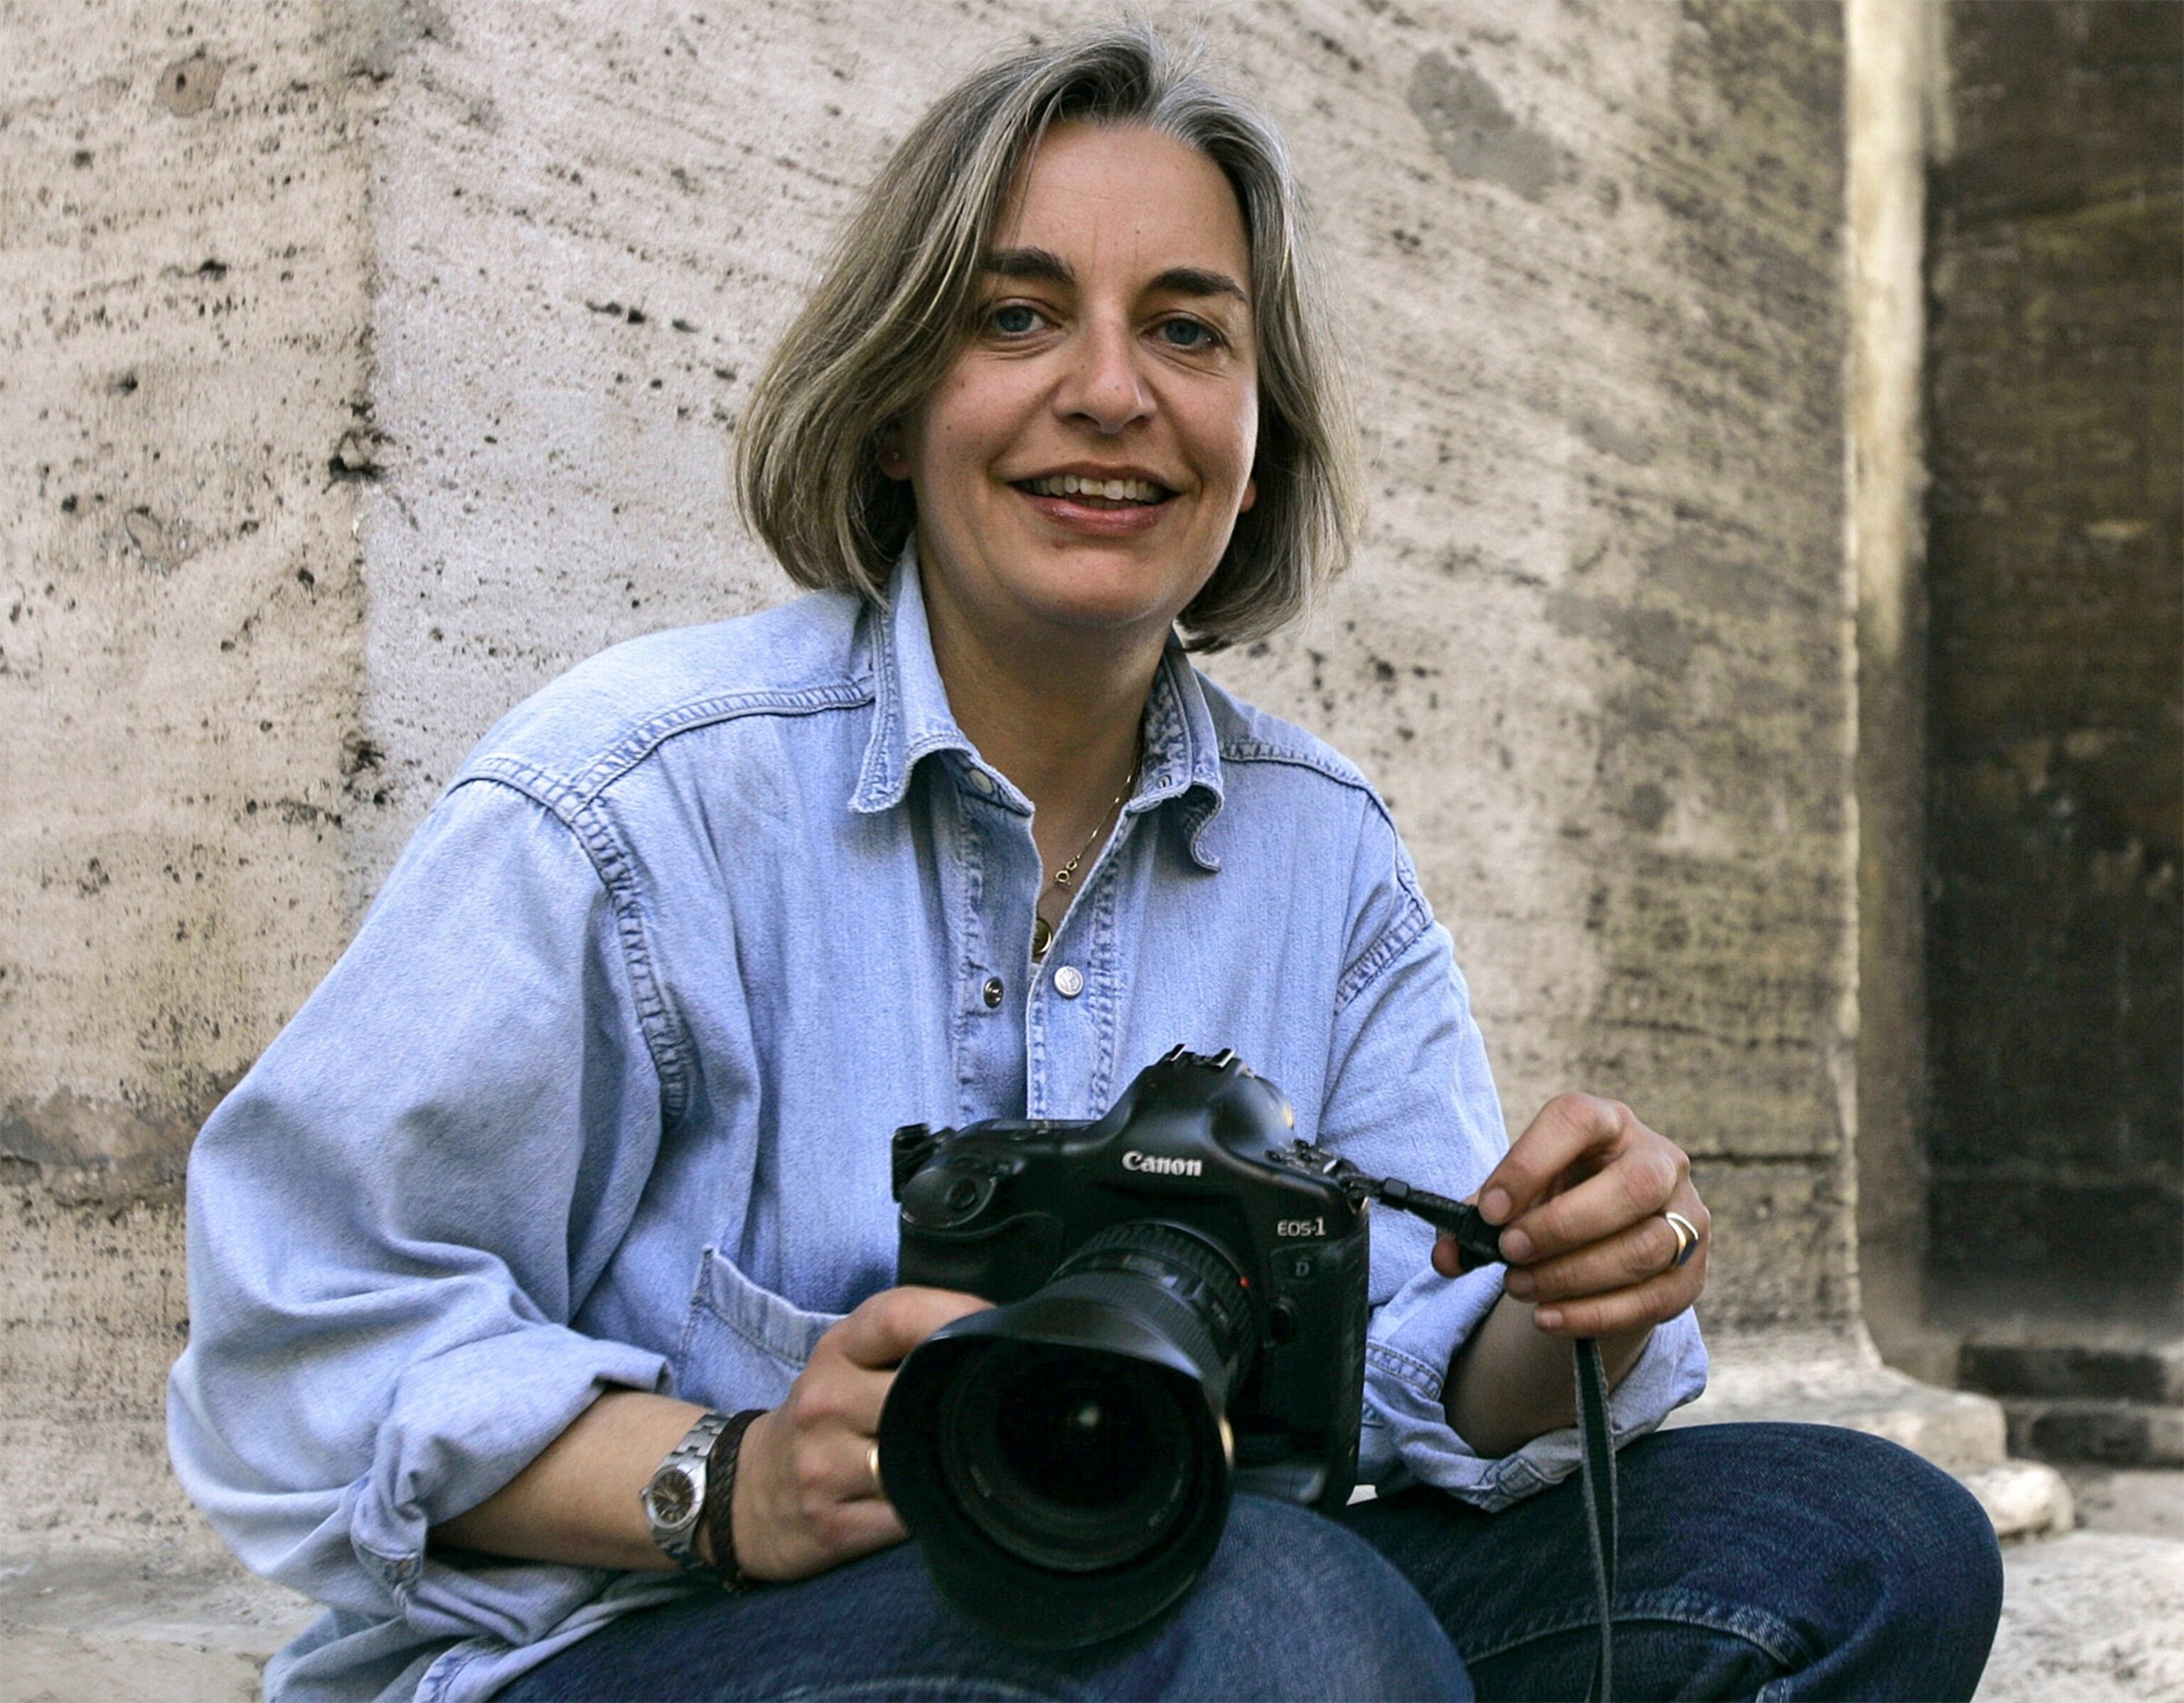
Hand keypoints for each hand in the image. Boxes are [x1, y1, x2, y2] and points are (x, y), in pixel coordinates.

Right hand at [731, 1285, 989, 1581]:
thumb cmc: (821, 1415)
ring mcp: (822, 1465)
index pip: (900, 1316)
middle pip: (918, 1392)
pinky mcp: (830, 1525)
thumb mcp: (848, 1359)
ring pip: (916, 1460)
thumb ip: (909, 1337)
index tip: (996, 1334)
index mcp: (838, 1350)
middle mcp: (824, 1401)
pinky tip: (931, 1501)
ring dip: (949, 1463)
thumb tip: (993, 1329)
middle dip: (961, 1402)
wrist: (744, 1490)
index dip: (958, 1318)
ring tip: (957, 1459)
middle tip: (991, 1409)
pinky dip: (930, 1512)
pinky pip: (907, 1519)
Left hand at [1430, 1093, 1707, 1337]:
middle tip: (1508, 1252)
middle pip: (1632, 1186)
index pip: (1576, 1121)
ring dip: (1572, 1276)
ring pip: (1645, 1248)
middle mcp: (1658, 1159)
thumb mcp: (1517, 1195)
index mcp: (1608, 1122)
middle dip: (1562, 1226)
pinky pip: (1653, 1299)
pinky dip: (1594, 1315)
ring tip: (1518, 1287)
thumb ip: (1478, 1219)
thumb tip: (1448, 1255)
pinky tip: (1547, 1318)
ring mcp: (1686, 1214)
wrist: (1605, 1232)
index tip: (1489, 1211)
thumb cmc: (1554, 1199)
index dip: (1529, 1163)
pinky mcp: (1693, 1270)